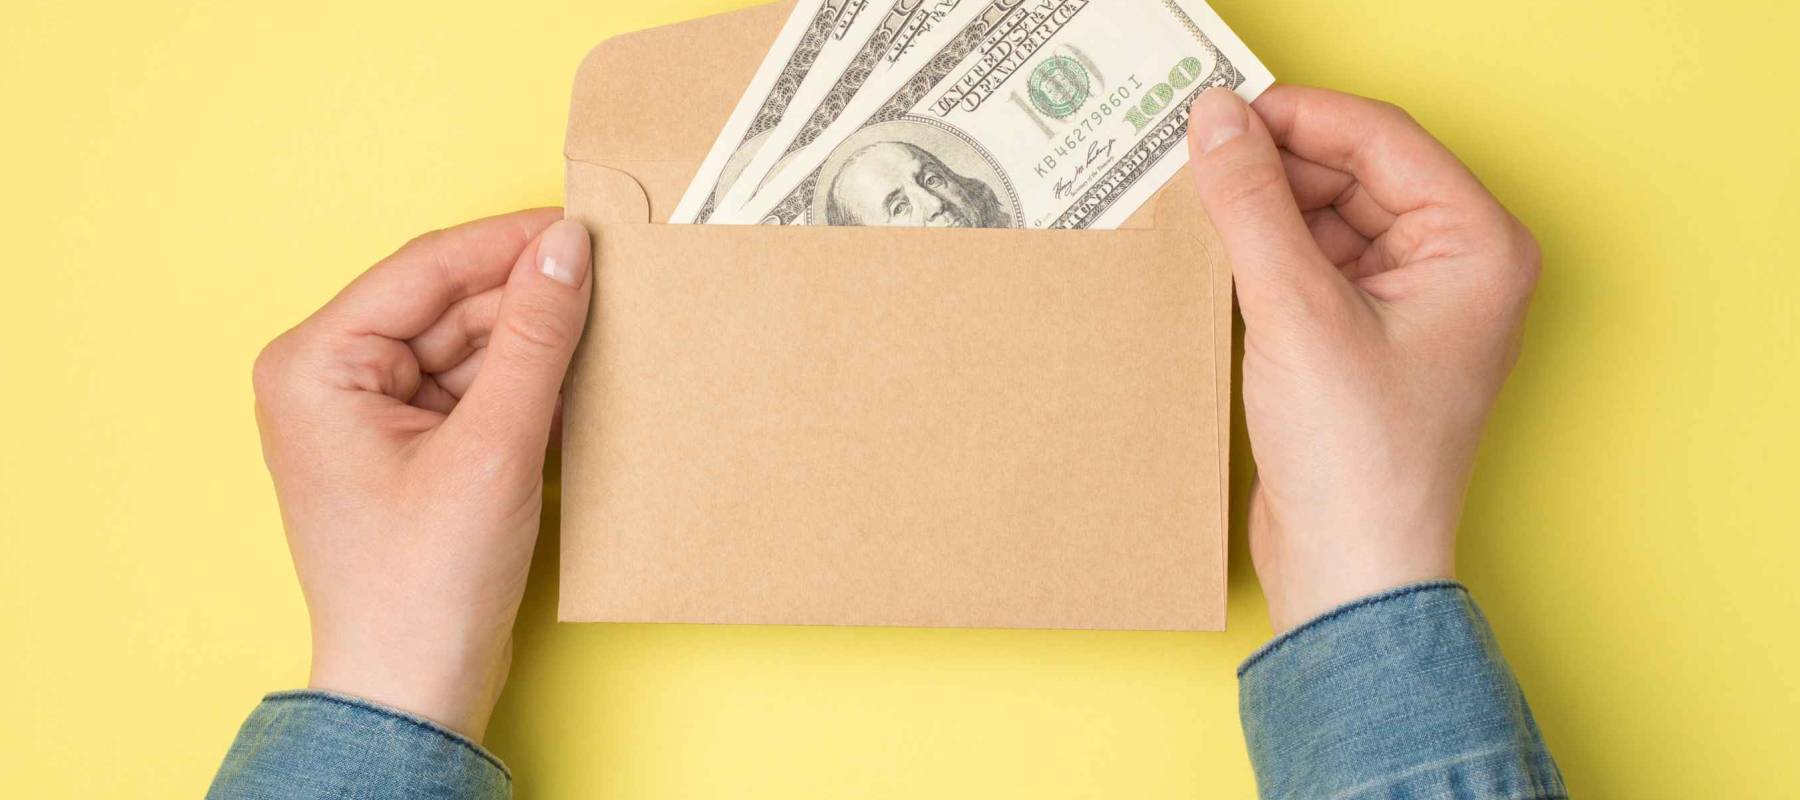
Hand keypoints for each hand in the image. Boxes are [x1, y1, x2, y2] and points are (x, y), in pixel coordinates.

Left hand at [251, 208, 591, 739]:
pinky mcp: (409, 448)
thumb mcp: (494, 446)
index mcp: (316, 363)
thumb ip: (535, 338)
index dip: (512, 243)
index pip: (426, 268)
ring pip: (470, 345)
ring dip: (535, 343)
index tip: (586, 227)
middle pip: (450, 304)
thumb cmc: (424, 585)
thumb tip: (568, 248)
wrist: (414, 689)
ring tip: (608, 331)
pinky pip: (475, 388)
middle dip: (530, 298)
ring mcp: (369, 414)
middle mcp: (330, 378)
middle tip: (614, 280)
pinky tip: (581, 381)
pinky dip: (527, 385)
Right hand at [1185, 86, 1540, 633]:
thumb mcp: (1296, 312)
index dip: (1297, 117)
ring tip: (1201, 209)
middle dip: (1277, 164)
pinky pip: (1314, 261)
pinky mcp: (1366, 335)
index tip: (1220, 112)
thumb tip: (1217, 119)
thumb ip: (1253, 205)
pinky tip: (1219, 255)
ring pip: (1329, 214)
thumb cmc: (1359, 460)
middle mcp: (1457, 265)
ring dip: (1267, 208)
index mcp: (1478, 246)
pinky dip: (1266, 252)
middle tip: (1198, 159)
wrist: (1350, 570)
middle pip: (1355, 171)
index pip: (1382, 138)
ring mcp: (1412, 302)